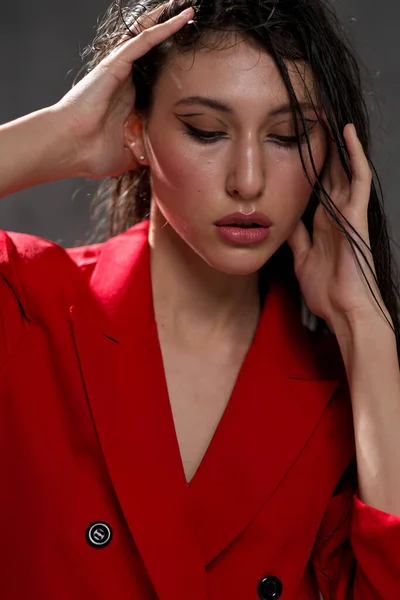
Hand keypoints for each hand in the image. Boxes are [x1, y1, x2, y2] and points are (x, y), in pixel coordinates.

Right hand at [55, 3, 193, 178]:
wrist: (70, 148)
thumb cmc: (89, 153)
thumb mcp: (127, 157)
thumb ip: (142, 154)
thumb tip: (157, 162)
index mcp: (126, 103)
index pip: (152, 80)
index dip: (169, 70)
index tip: (191, 66)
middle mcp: (124, 83)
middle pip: (152, 54)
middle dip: (170, 38)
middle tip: (190, 23)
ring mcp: (119, 71)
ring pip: (148, 39)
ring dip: (168, 23)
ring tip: (188, 9)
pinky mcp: (115, 64)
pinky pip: (143, 40)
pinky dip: (162, 27)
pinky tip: (181, 17)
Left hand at [287, 124, 385, 327]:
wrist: (345, 311)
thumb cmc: (326, 291)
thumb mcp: (301, 259)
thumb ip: (296, 238)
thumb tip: (284, 221)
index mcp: (322, 222)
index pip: (313, 186)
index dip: (304, 164)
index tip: (289, 141)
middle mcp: (335, 213)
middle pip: (326, 172)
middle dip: (318, 146)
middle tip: (307, 116)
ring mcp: (347, 212)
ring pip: (342, 168)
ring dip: (336, 142)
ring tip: (327, 112)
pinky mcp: (357, 215)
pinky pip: (359, 179)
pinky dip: (355, 155)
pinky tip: (347, 132)